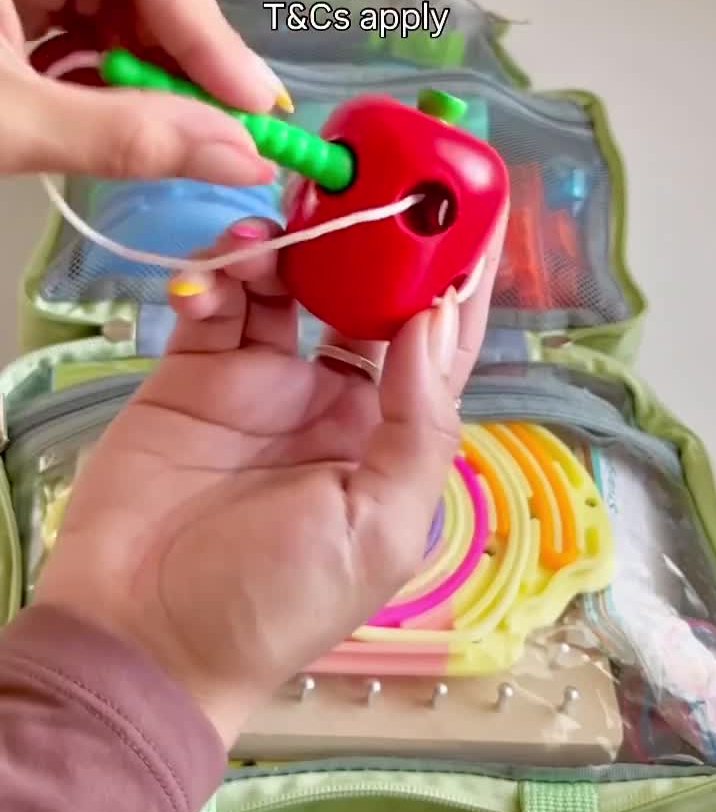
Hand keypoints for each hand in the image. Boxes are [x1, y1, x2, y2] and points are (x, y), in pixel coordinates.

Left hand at [0, 0, 286, 180]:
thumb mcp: (8, 120)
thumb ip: (121, 136)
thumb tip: (238, 156)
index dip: (209, 37)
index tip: (255, 107)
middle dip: (184, 53)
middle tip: (229, 122)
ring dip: (149, 68)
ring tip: (179, 128)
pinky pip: (76, 15)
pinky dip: (103, 70)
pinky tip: (124, 110)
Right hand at [34, 215, 505, 747]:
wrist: (143, 634)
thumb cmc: (276, 600)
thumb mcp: (379, 528)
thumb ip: (419, 422)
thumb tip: (436, 315)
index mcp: (390, 439)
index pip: (439, 345)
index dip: (459, 278)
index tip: (476, 204)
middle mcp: (334, 401)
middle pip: (366, 299)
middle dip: (377, 240)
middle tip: (378, 177)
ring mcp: (262, 383)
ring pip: (292, 285)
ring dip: (299, 244)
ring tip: (298, 210)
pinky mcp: (194, 373)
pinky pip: (220, 301)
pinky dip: (227, 268)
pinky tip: (236, 256)